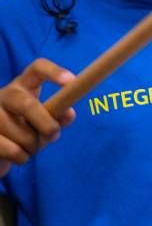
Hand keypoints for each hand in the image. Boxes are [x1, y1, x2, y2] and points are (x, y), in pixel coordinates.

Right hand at [0, 59, 75, 176]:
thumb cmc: (24, 130)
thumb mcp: (43, 121)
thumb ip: (57, 116)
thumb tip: (68, 113)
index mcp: (23, 86)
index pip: (37, 69)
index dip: (54, 72)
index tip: (71, 82)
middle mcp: (4, 95)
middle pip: (26, 104)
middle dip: (45, 123)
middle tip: (54, 135)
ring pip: (21, 133)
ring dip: (33, 146)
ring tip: (30, 147)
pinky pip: (10, 149)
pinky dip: (21, 157)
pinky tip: (18, 154)